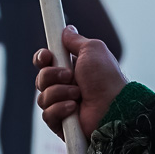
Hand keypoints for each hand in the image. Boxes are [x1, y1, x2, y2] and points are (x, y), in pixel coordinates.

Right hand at [34, 25, 125, 139]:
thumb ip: (76, 40)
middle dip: (51, 75)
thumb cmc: (107, 78)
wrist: (114, 106)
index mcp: (71, 69)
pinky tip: (74, 108)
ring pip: (42, 97)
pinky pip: (47, 114)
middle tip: (70, 76)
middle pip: (40, 78)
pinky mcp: (61, 123)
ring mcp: (63, 105)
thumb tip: (67, 30)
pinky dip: (60, 109)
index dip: (42, 58)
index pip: (45, 63)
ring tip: (78, 94)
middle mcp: (65, 86)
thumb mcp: (93, 49)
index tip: (46, 56)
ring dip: (59, 92)